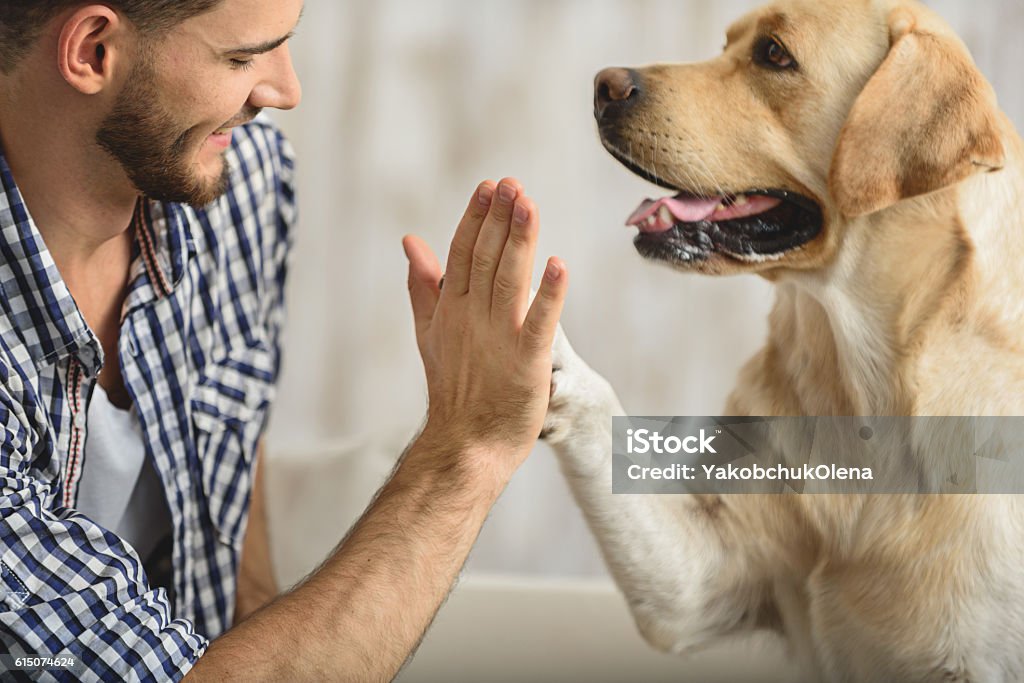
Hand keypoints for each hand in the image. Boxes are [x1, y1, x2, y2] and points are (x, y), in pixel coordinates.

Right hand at [402, 178, 567, 475]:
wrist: (465, 444)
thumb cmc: (454, 388)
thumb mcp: (430, 331)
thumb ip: (424, 284)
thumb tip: (410, 240)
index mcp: (451, 308)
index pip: (462, 253)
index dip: (477, 218)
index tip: (490, 186)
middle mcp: (472, 317)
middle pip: (485, 259)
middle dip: (499, 219)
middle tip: (512, 184)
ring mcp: (499, 339)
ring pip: (509, 280)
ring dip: (520, 242)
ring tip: (529, 205)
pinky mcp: (527, 362)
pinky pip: (540, 323)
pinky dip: (548, 294)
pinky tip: (558, 265)